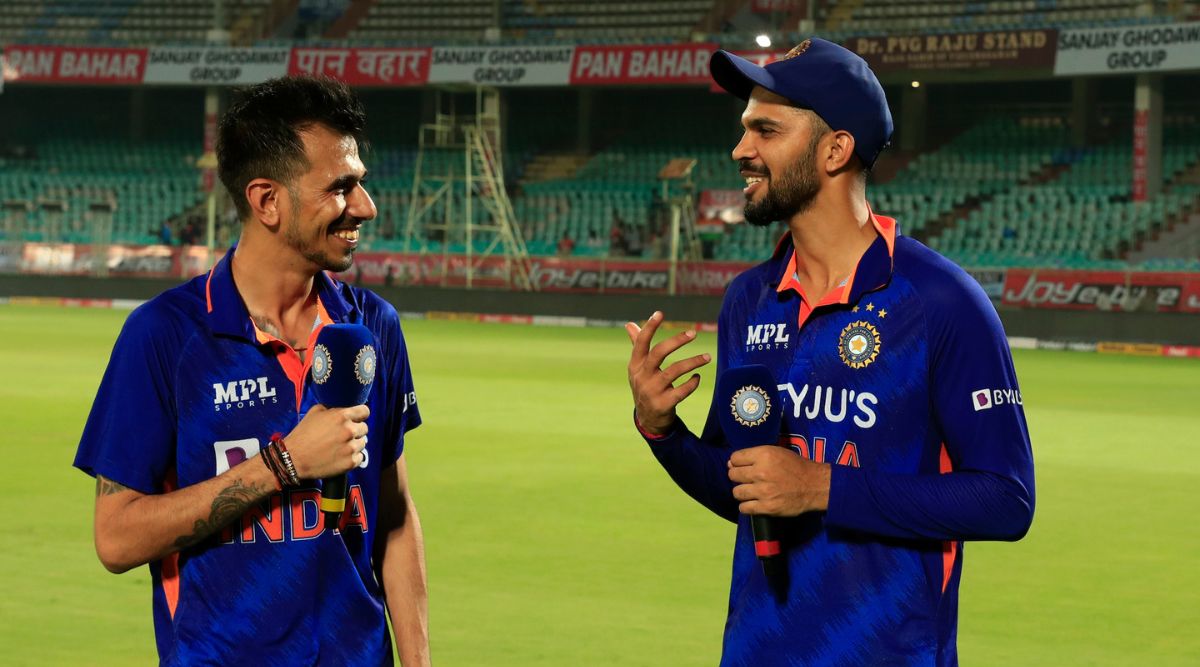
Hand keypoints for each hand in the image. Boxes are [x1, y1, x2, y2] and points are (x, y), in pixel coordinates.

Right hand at [283, 404, 369, 478]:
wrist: (293, 458)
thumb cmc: (303, 434)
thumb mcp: (315, 412)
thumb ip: (332, 409)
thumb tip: (343, 409)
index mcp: (342, 416)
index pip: (365, 411)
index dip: (360, 415)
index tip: (356, 419)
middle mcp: (349, 430)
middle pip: (364, 428)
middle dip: (356, 431)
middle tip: (343, 436)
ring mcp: (351, 447)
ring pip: (362, 443)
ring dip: (354, 444)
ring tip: (340, 447)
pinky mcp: (350, 462)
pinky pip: (359, 457)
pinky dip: (352, 457)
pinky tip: (340, 457)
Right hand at [625, 311, 711, 435]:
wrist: (647, 419)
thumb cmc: (645, 386)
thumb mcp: (637, 368)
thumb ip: (636, 346)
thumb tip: (629, 324)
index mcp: (635, 365)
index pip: (641, 343)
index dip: (649, 328)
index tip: (659, 313)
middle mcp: (642, 377)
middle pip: (659, 353)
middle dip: (676, 341)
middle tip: (693, 333)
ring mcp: (652, 391)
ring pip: (674, 371)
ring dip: (693, 362)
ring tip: (707, 357)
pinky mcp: (664, 404)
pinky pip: (682, 391)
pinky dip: (692, 383)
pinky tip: (698, 378)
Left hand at [728, 446, 830, 515]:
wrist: (815, 485)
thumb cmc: (796, 466)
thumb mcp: (777, 451)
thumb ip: (755, 455)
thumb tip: (731, 462)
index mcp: (764, 455)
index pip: (734, 458)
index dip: (736, 462)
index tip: (742, 466)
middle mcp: (761, 472)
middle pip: (733, 475)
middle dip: (737, 477)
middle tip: (747, 479)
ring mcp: (763, 491)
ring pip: (737, 492)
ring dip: (742, 492)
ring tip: (750, 492)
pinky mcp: (767, 507)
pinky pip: (744, 508)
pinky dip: (746, 507)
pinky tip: (753, 503)